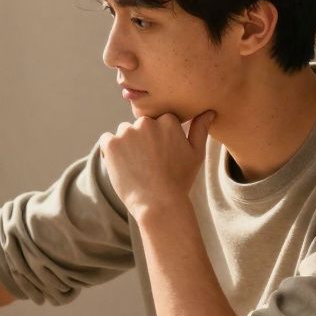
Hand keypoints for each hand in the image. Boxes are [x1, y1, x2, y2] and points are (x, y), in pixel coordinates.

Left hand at [98, 110, 214, 218]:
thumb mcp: (195, 154)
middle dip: (142, 141)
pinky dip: (111, 152)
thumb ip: (200, 129)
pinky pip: (107, 141)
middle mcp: (147, 122)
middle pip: (140, 126)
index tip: (161, 156)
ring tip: (137, 168)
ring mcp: (127, 132)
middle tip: (149, 165)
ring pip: (123, 133)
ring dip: (126, 145)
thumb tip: (209, 111)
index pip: (158, 122)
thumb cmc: (179, 181)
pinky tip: (123, 167)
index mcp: (168, 120)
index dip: (158, 140)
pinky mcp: (111, 144)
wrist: (158, 204)